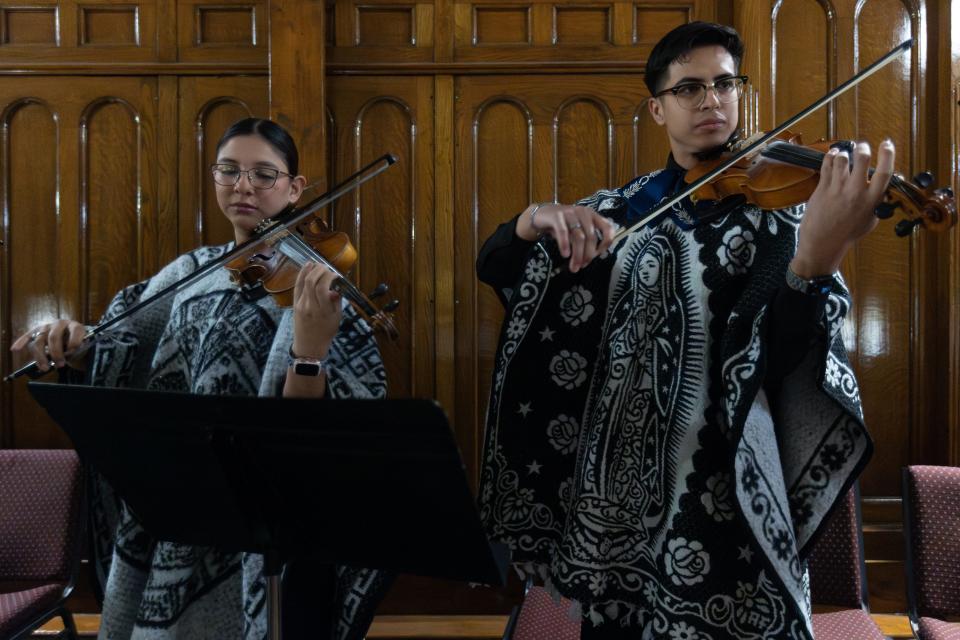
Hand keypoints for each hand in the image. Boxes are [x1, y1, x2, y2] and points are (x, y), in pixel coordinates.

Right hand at [10, 319, 87, 372]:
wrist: (71, 337)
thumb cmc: (76, 343)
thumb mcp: (83, 347)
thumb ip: (79, 350)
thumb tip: (71, 353)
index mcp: (74, 326)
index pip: (75, 330)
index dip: (75, 341)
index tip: (73, 352)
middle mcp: (60, 324)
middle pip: (53, 337)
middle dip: (56, 353)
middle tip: (60, 365)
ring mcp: (47, 327)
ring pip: (39, 341)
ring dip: (40, 356)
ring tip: (45, 368)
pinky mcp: (36, 331)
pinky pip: (27, 336)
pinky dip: (20, 342)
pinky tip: (15, 349)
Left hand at [291, 262, 341, 357]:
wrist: (309, 346)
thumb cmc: (326, 332)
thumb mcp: (337, 318)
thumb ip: (337, 302)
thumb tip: (335, 288)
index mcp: (323, 311)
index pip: (323, 288)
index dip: (329, 276)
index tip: (335, 275)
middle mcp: (310, 307)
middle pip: (311, 282)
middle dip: (320, 270)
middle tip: (328, 268)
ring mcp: (300, 305)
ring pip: (303, 282)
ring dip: (311, 270)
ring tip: (318, 263)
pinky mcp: (295, 304)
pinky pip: (297, 286)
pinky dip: (302, 274)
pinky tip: (307, 265)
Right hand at [515, 202, 615, 272]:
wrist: (541, 215)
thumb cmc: (562, 225)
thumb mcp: (577, 231)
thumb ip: (585, 241)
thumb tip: (590, 258)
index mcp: (592, 215)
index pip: (607, 227)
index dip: (606, 243)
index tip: (598, 255)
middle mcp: (583, 212)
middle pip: (591, 236)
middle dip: (588, 255)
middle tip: (582, 266)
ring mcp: (570, 212)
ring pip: (578, 236)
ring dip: (577, 254)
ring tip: (574, 267)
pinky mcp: (557, 215)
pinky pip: (563, 232)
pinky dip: (565, 245)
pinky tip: (565, 255)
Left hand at [792, 140, 894, 277]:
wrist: (823, 243)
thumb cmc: (847, 233)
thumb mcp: (870, 220)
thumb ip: (877, 202)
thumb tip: (885, 188)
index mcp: (871, 200)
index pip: (884, 172)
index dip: (888, 154)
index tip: (887, 144)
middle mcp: (856, 192)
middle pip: (862, 160)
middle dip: (863, 148)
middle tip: (862, 146)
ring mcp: (837, 190)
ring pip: (842, 160)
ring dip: (843, 154)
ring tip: (844, 155)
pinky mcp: (822, 189)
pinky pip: (827, 165)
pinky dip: (830, 156)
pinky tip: (833, 154)